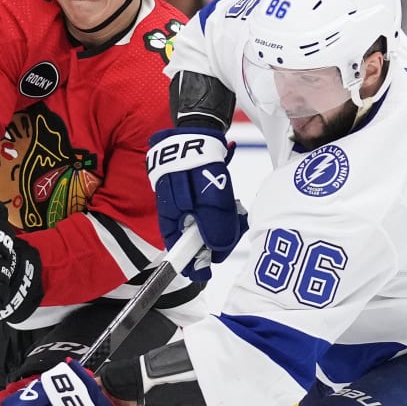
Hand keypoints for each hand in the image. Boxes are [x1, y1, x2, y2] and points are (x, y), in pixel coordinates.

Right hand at [146, 128, 243, 280]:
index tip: (208, 272)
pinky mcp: (197, 196)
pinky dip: (223, 212)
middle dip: (217, 241)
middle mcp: (177, 217)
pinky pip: (211, 213)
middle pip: (197, 243)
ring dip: (223, 225)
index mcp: (171, 221)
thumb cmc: (197, 166)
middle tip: (234, 229)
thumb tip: (218, 250)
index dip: (195, 265)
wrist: (197, 133)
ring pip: (208, 228)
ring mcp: (187, 207)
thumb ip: (214, 227)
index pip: (180, 254)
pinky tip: (230, 201)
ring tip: (235, 212)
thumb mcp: (209, 200)